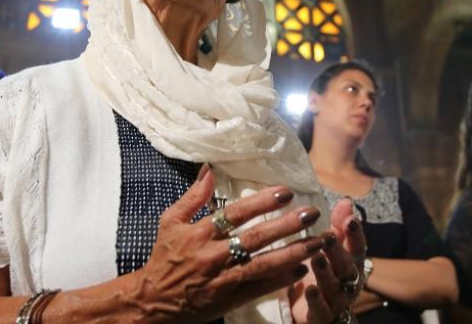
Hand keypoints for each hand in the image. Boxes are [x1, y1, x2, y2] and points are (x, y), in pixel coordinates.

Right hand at [131, 170, 323, 323]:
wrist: (153, 301)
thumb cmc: (164, 257)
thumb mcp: (170, 221)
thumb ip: (192, 197)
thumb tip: (209, 169)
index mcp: (199, 233)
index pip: (235, 214)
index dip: (261, 202)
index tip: (286, 191)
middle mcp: (213, 256)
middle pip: (255, 238)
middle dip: (286, 225)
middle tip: (311, 213)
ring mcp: (223, 280)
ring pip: (263, 265)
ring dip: (293, 252)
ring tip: (318, 242)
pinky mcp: (229, 300)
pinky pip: (259, 289)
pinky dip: (281, 280)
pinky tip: (303, 269)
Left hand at [290, 198, 365, 322]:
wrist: (315, 310)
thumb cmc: (325, 271)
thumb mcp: (331, 248)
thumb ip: (338, 226)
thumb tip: (346, 200)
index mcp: (351, 262)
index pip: (357, 246)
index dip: (356, 234)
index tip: (350, 219)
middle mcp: (347, 281)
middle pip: (347, 266)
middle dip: (338, 251)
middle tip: (327, 236)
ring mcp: (335, 299)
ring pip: (334, 286)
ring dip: (326, 272)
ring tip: (317, 258)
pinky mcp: (321, 316)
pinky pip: (321, 309)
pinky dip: (316, 300)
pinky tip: (309, 289)